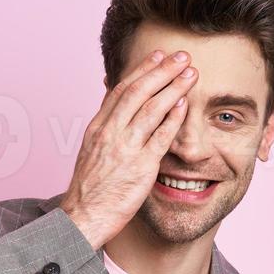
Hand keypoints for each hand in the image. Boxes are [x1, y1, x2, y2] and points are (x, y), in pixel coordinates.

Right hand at [60, 50, 198, 248]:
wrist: (83, 217)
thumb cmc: (90, 189)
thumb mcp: (90, 150)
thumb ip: (106, 126)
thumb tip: (114, 103)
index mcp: (97, 128)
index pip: (121, 90)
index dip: (141, 70)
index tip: (158, 55)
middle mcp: (110, 133)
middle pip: (138, 92)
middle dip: (161, 70)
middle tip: (181, 56)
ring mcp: (125, 149)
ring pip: (150, 109)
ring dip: (173, 88)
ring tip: (190, 73)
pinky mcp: (140, 167)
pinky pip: (160, 138)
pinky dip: (173, 119)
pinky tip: (185, 104)